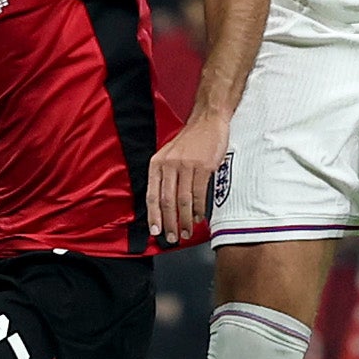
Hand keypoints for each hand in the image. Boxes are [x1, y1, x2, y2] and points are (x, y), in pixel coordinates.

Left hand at [149, 105, 227, 247]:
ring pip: (183, 200)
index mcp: (157, 164)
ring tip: (186, 231)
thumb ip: (164, 177)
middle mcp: (169, 165)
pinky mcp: (203, 166)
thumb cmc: (189, 141)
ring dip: (185, 220)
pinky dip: (199, 209)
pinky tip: (198, 217)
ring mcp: (186, 165)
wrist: (207, 122)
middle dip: (169, 223)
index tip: (156, 230)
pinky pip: (199, 194)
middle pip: (167, 201)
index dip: (153, 215)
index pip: (152, 195)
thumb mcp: (169, 155)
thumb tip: (163, 205)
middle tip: (173, 237)